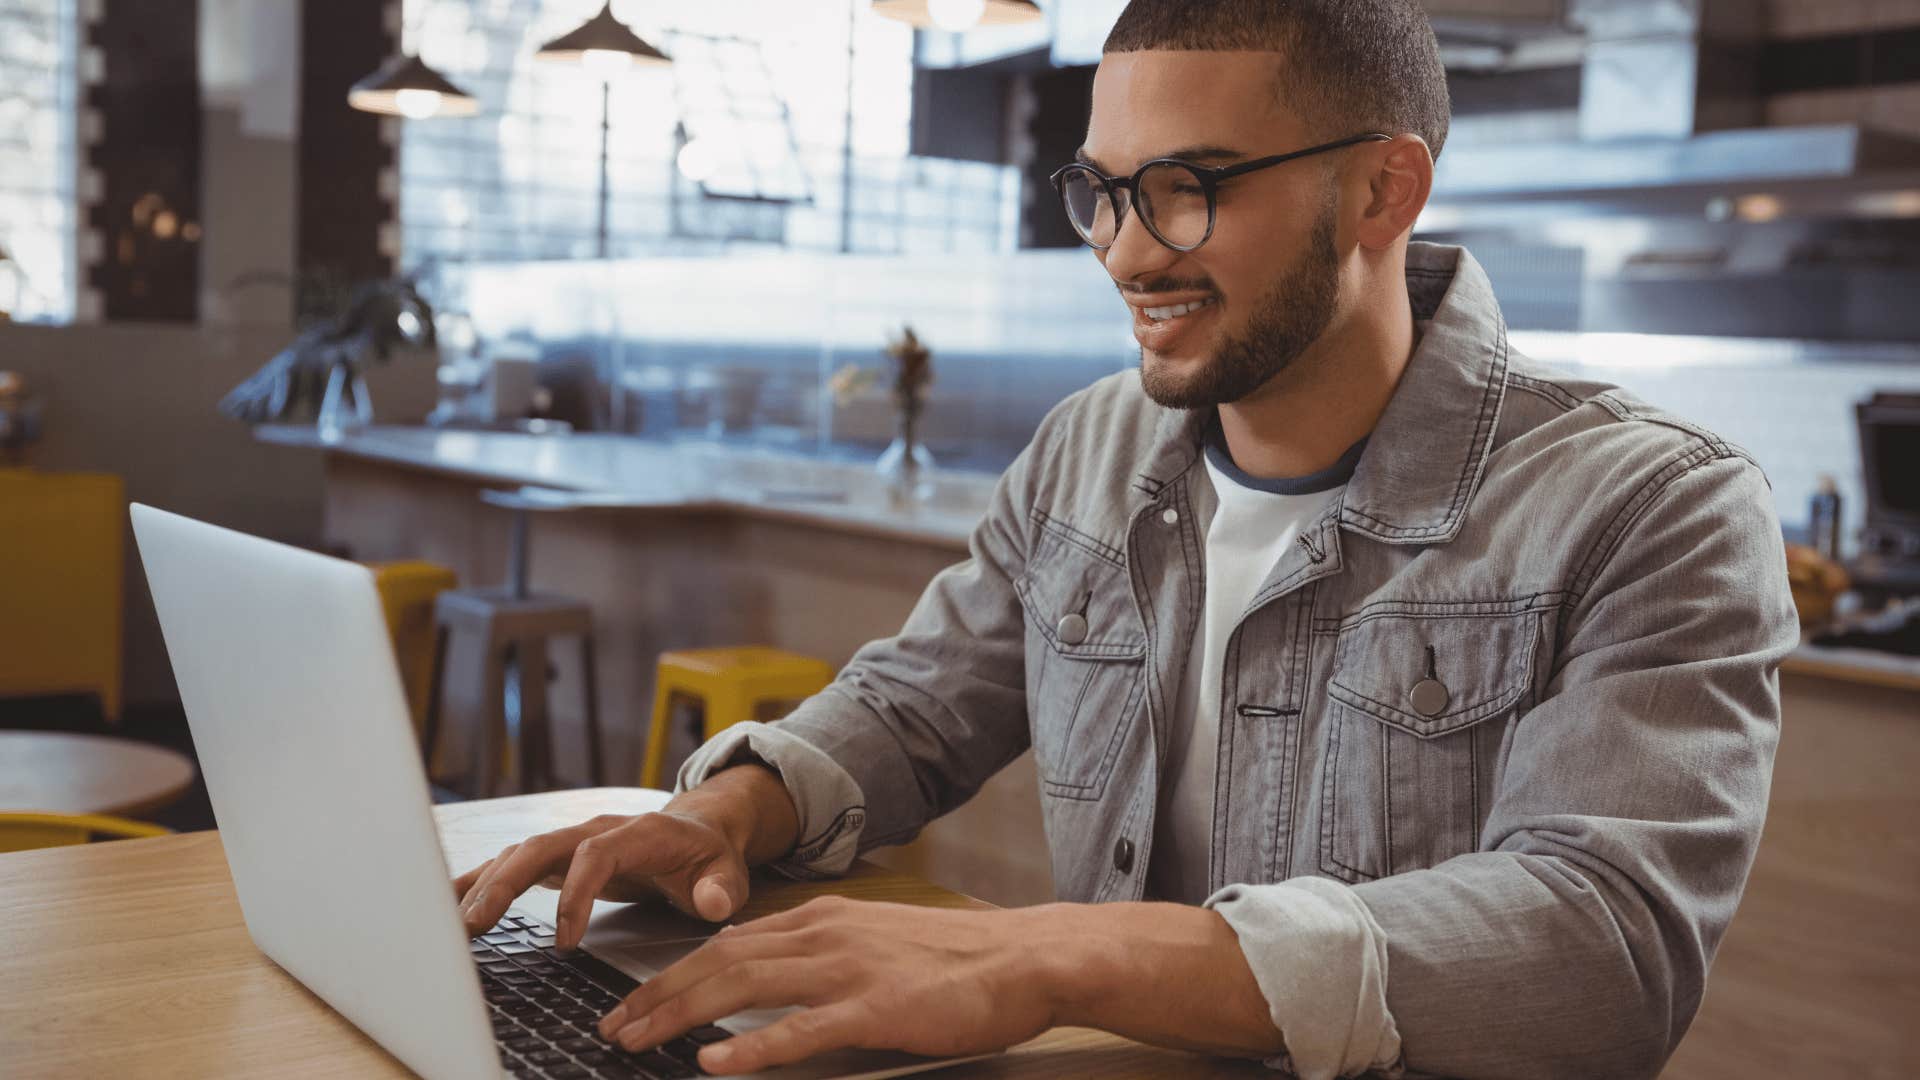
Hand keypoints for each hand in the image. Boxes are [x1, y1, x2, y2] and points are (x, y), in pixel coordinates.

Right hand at [452, 809, 748, 946]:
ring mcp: (573, 840)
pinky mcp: (559, 856)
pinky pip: (513, 864)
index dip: (577, 893)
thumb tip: (712, 901)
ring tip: (455, 922)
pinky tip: (447, 899)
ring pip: (520, 855)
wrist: (699, 830)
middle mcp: (597, 830)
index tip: (567, 940)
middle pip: (542, 848)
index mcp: (639, 832)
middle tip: (475, 925)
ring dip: (485, 885)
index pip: (597, 854)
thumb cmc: (709, 855)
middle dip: (505, 884)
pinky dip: (479, 879)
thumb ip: (721, 887)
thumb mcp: (728, 872)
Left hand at [595, 895, 1060, 1074]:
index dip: (672, 973)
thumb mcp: (876, 941)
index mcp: (824, 919)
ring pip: (743, 985)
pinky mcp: (875, 1009)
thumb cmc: (959, 960)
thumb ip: (822, 954)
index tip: (634, 1002)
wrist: (1026, 957)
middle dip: (657, 995)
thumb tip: (767, 974)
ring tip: (638, 1041)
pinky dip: (752, 1046)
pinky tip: (717, 1062)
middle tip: (614, 1027)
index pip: (727, 943)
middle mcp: (826, 934)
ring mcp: (848, 969)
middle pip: (718, 961)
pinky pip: (800, 1029)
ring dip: (681, 1015)